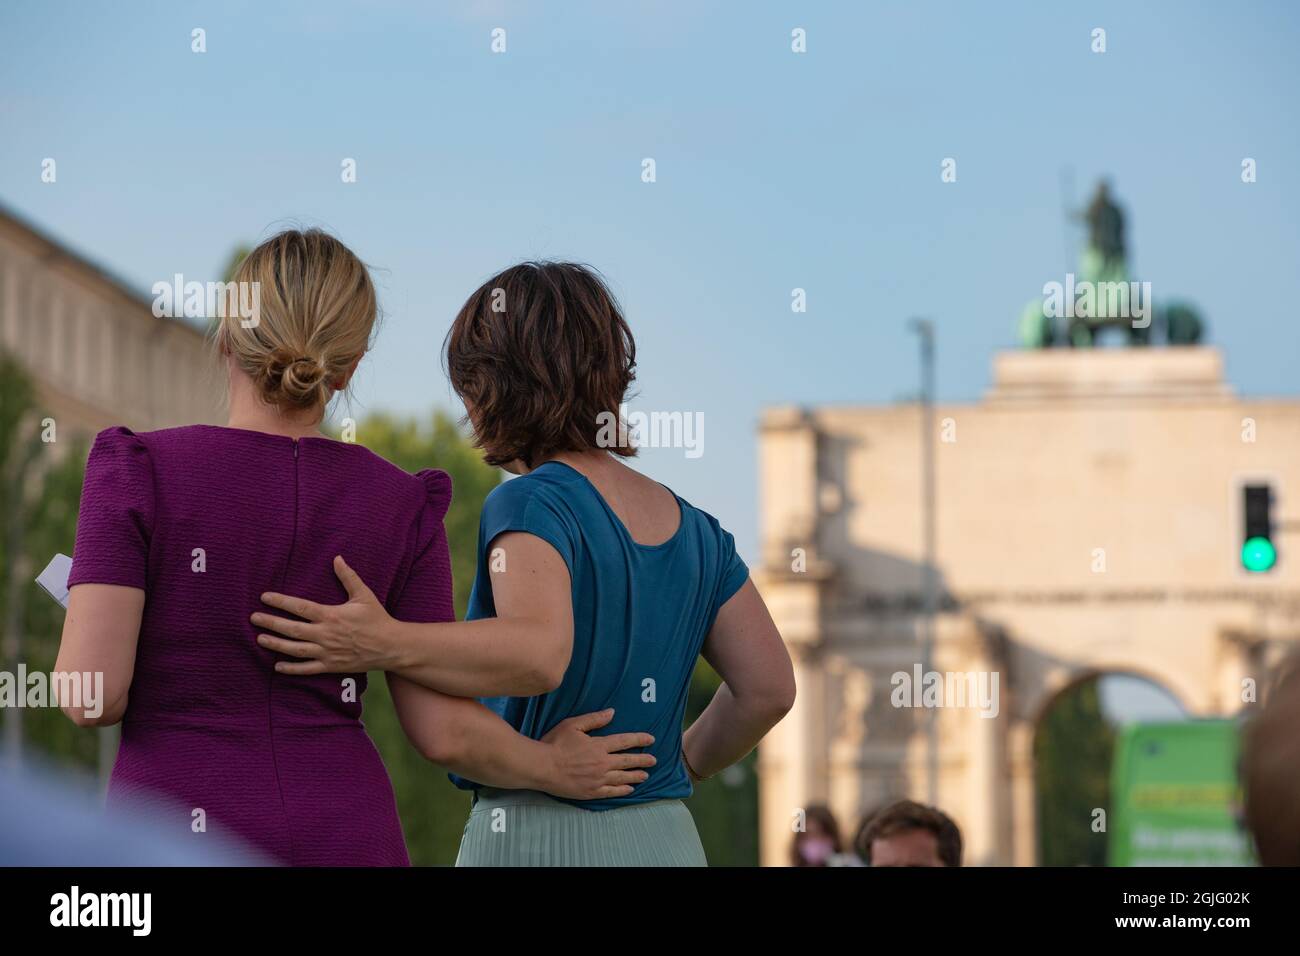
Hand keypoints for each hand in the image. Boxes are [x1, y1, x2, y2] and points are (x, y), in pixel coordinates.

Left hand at [252, 556, 395, 674]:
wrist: (390, 646)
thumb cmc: (377, 618)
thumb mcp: (364, 595)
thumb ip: (348, 577)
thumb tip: (337, 558)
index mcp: (331, 615)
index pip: (300, 607)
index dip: (281, 602)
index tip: (265, 597)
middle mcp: (325, 634)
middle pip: (292, 629)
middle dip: (271, 622)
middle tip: (253, 617)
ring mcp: (327, 651)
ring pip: (295, 649)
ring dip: (276, 644)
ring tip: (260, 638)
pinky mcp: (330, 666)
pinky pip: (307, 669)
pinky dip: (292, 668)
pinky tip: (278, 666)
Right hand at [540, 709, 655, 800]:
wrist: (542, 767)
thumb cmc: (555, 743)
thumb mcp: (573, 725)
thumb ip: (594, 719)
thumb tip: (612, 713)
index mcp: (599, 745)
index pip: (624, 741)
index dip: (639, 739)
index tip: (650, 740)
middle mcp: (602, 763)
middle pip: (627, 761)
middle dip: (642, 760)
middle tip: (654, 760)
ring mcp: (598, 779)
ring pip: (622, 777)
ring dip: (635, 775)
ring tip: (646, 775)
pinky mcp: (591, 792)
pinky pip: (611, 792)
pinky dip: (622, 790)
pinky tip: (630, 789)